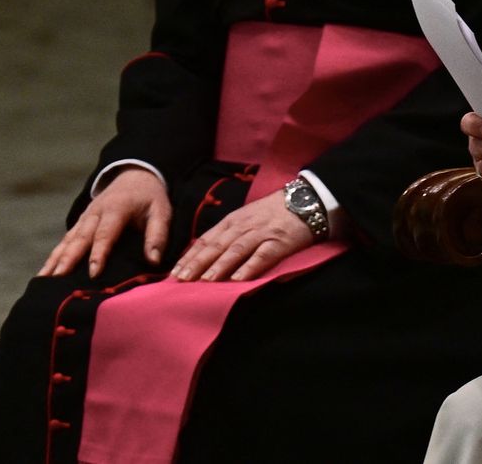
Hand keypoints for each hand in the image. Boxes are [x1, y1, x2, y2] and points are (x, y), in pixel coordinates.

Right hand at [40, 168, 170, 278]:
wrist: (135, 176)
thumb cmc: (150, 198)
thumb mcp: (162, 211)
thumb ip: (158, 235)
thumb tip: (154, 260)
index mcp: (116, 208)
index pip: (105, 233)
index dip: (99, 253)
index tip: (93, 273)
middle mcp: (96, 213)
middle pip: (80, 238)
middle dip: (68, 259)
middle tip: (59, 279)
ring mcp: (85, 217)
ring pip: (68, 240)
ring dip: (55, 259)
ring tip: (44, 280)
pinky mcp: (80, 223)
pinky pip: (65, 240)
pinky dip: (54, 256)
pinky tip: (44, 273)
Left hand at [170, 192, 313, 282]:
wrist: (308, 199)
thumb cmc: (275, 211)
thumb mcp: (247, 217)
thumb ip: (229, 233)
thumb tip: (205, 254)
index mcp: (234, 220)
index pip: (207, 239)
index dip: (190, 256)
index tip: (174, 273)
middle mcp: (244, 226)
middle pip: (217, 245)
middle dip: (198, 263)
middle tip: (181, 280)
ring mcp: (262, 233)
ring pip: (236, 250)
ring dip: (220, 266)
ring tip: (205, 281)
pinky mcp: (280, 241)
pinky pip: (263, 255)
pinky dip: (249, 266)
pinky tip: (238, 279)